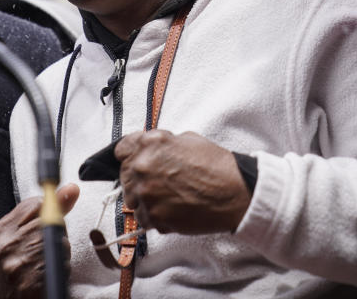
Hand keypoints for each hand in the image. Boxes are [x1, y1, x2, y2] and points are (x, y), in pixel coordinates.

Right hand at [0, 183, 79, 298]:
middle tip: (44, 253)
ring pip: (58, 239)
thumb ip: (51, 211)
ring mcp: (16, 261)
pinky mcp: (29, 278)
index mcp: (1, 230)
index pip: (34, 203)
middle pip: (49, 218)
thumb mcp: (29, 238)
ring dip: (60, 252)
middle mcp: (5, 243)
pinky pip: (60, 259)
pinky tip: (48, 275)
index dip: (48, 215)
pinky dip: (62, 267)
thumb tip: (71, 189)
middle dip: (55, 234)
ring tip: (45, 265)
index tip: (45, 229)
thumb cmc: (22, 273)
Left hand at [114, 130, 250, 234]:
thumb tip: (150, 150)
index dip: (131, 156)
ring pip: (131, 199)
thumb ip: (162, 144)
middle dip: (139, 179)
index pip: (122, 149)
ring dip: (144, 199)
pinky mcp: (154, 216)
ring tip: (168, 198)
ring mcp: (146, 193)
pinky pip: (143, 218)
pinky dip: (154, 216)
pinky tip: (172, 209)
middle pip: (124, 175)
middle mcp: (143, 166)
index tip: (136, 162)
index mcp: (150, 143)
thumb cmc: (216, 166)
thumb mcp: (187, 139)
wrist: (234, 192)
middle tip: (159, 183)